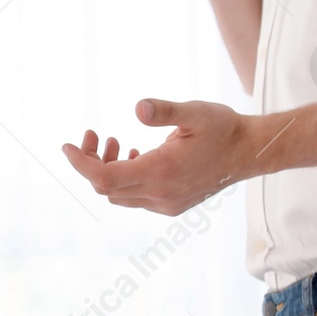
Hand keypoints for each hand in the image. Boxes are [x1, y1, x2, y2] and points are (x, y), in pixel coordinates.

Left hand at [61, 99, 258, 215]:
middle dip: (91, 162)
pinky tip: (134, 155)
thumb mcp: (194, 112)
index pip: (104, 177)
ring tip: (116, 143)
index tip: (66, 146)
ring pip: (118, 195)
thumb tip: (137, 109)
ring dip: (108, 171)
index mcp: (160, 172)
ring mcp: (165, 204)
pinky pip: (135, 198)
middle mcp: (160, 194)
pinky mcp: (171, 205)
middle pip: (106, 187)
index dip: (80, 163)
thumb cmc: (223, 128)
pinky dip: (124, 179)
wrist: (250, 153)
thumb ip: (164, 111)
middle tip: (94, 135)